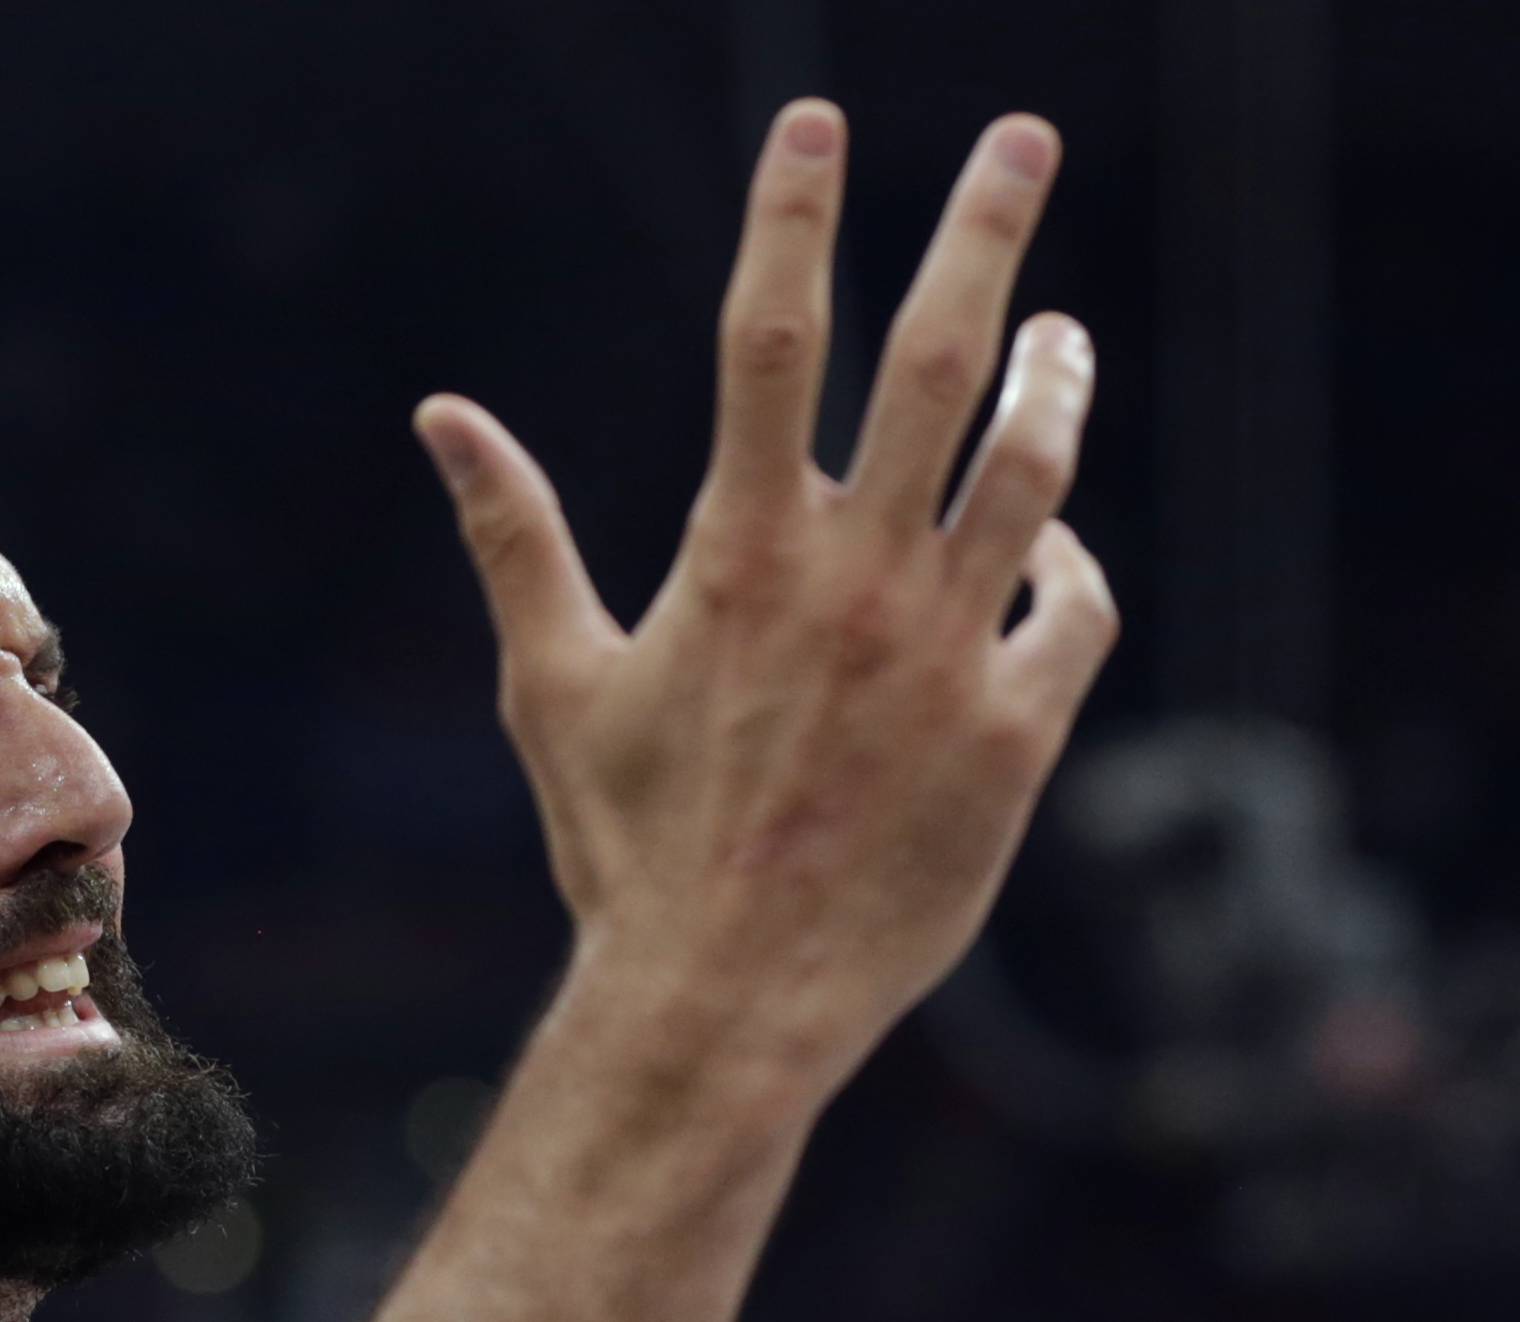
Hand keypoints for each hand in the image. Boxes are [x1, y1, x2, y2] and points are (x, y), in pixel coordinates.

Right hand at [417, 103, 1112, 1098]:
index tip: (816, 119)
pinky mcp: (1017, 736)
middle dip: (984, 232)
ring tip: (1065, 330)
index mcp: (740, 557)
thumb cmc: (627, 850)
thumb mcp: (554, 686)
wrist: (726, 1004)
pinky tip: (1050, 557)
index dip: (791, 216)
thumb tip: (443, 414)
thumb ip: (513, 535)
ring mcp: (947, 656)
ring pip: (1032, 470)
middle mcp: (855, 584)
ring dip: (1056, 377)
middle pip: (937, 364)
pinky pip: (1076, 613)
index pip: (769, 340)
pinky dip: (1068, 569)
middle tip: (1023, 139)